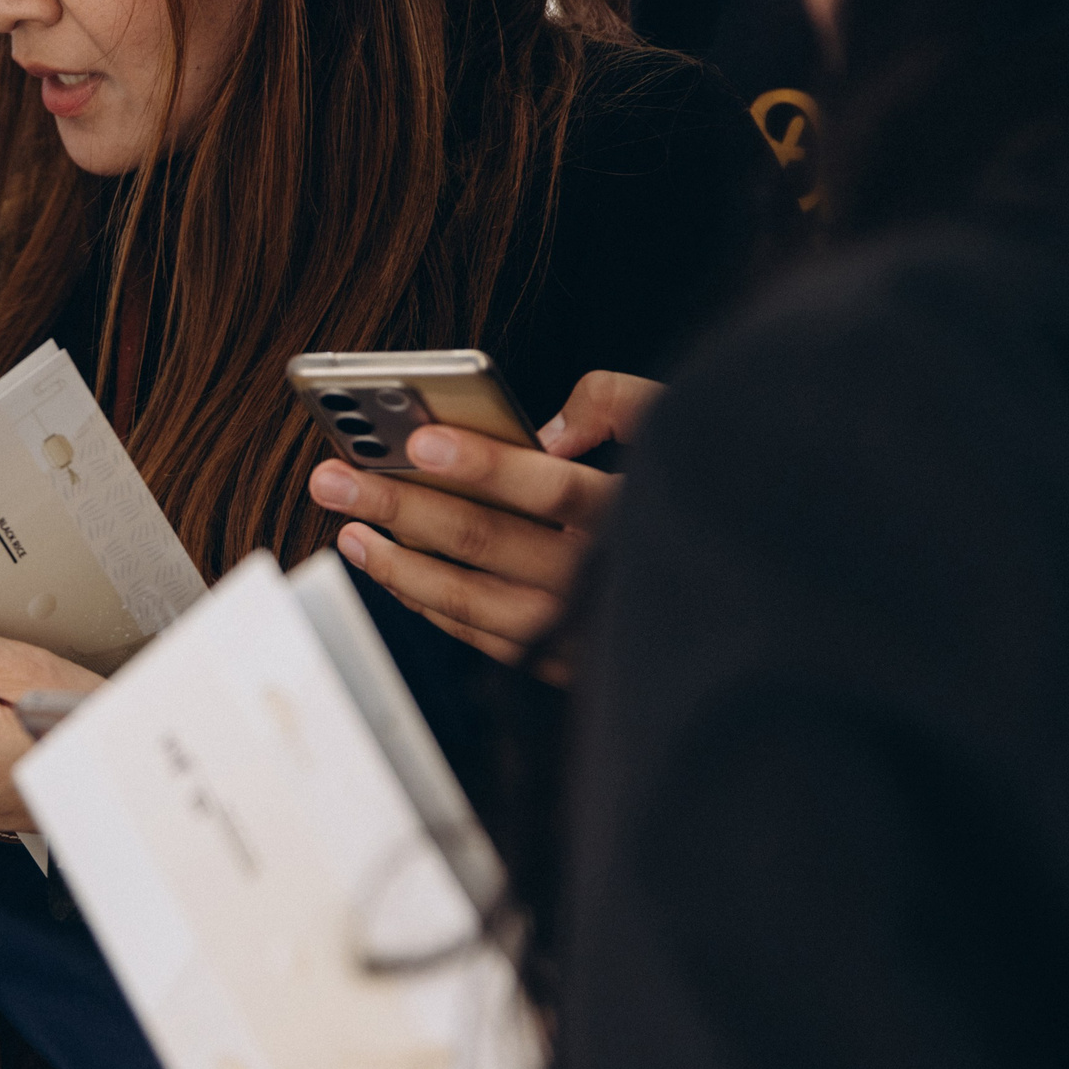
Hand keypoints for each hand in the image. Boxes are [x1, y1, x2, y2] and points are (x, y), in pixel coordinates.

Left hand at [311, 371, 664, 666]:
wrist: (734, 607)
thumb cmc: (697, 502)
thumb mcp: (682, 431)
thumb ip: (618, 406)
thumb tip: (548, 427)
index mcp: (634, 517)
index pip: (553, 488)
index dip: (486, 465)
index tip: (420, 441)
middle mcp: (602, 582)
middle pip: (486, 542)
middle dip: (399, 506)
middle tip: (334, 479)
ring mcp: (577, 632)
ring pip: (469, 601)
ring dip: (398, 564)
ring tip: (350, 527)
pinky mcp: (561, 662)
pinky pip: (480, 635)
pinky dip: (428, 603)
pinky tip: (392, 568)